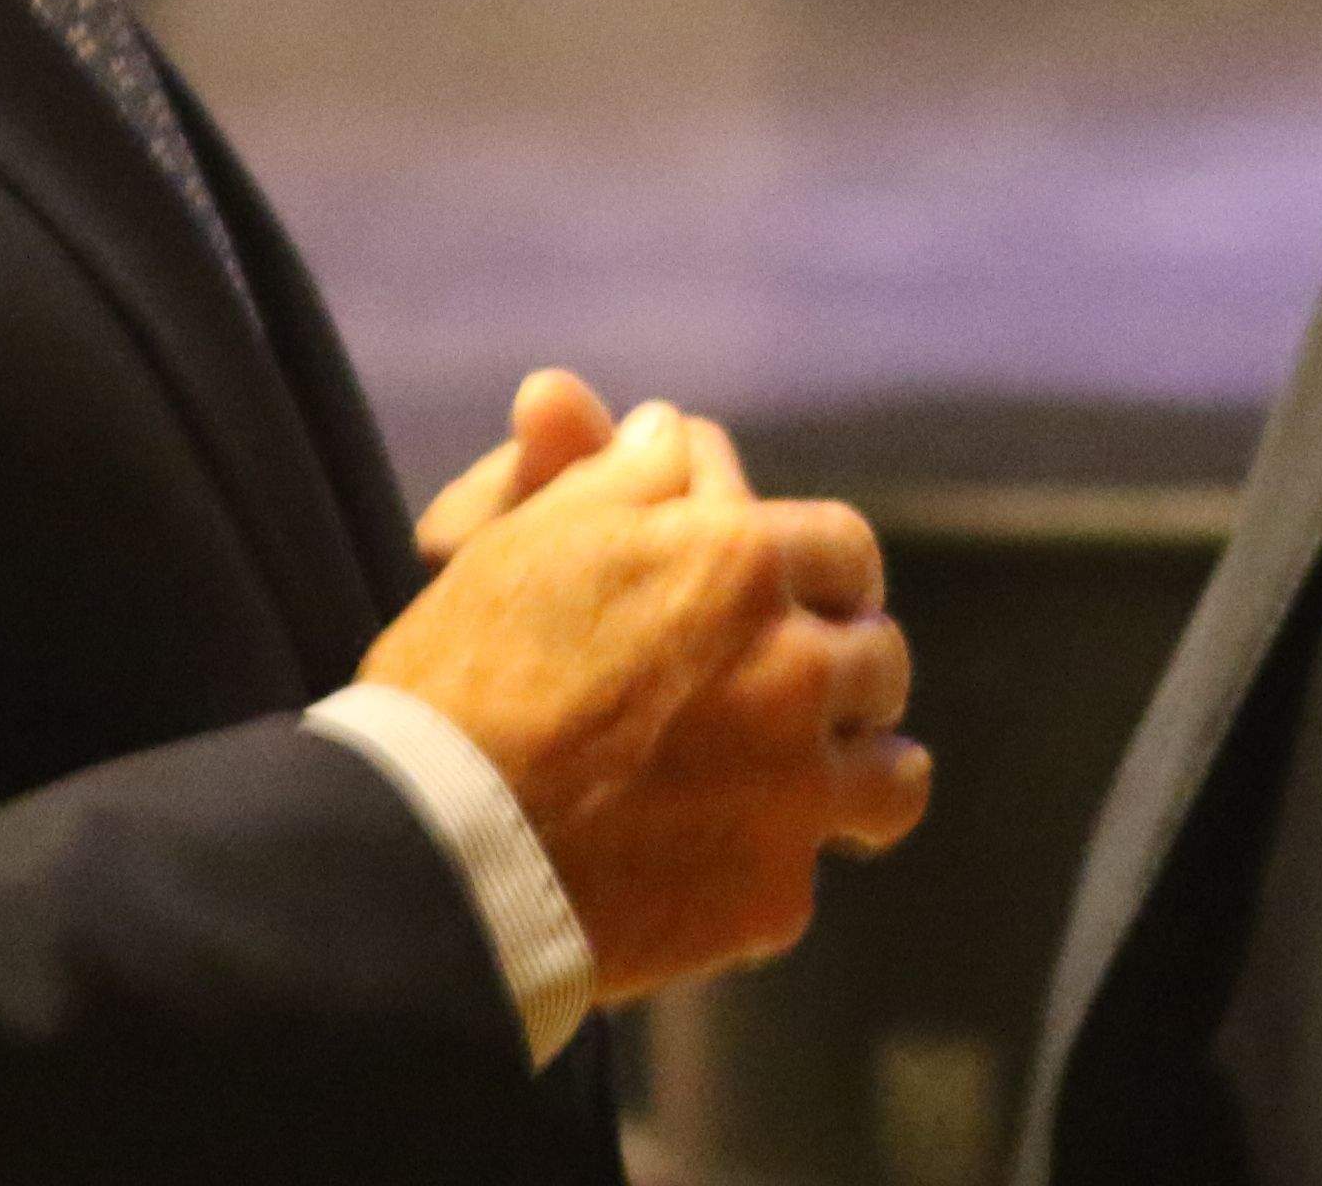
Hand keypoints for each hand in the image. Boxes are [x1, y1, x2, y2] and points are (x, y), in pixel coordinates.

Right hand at [359, 398, 929, 1001]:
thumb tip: (671, 429)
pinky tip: (713, 864)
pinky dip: (769, 868)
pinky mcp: (776, 892)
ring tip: (800, 784)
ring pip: (892, 775)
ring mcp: (797, 789)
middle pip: (880, 659)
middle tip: (784, 694)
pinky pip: (809, 871)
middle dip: (840, 670)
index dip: (817, 573)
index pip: (845, 550)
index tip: (793, 601)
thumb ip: (624, 474)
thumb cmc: (464, 679)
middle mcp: (795, 668)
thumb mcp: (529, 541)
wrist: (429, 853)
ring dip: (852, 770)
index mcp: (742, 562)